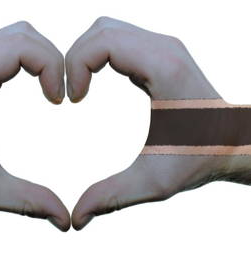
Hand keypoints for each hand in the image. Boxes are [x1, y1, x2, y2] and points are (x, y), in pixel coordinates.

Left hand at [0, 21, 69, 230]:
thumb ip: (27, 202)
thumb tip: (65, 220)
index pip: (22, 47)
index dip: (53, 67)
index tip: (59, 101)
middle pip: (25, 34)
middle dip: (54, 59)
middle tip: (60, 96)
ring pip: (20, 35)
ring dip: (44, 58)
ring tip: (52, 92)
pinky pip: (11, 46)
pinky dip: (33, 60)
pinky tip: (39, 87)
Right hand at [66, 17, 249, 229]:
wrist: (230, 142)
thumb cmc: (198, 158)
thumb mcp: (153, 183)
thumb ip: (112, 197)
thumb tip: (75, 218)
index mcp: (163, 68)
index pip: (104, 42)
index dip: (75, 65)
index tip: (71, 99)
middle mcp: (164, 48)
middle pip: (101, 29)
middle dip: (74, 56)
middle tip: (68, 93)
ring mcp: (162, 47)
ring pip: (107, 29)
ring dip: (84, 54)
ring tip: (78, 88)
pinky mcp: (158, 54)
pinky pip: (117, 40)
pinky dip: (97, 56)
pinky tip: (92, 84)